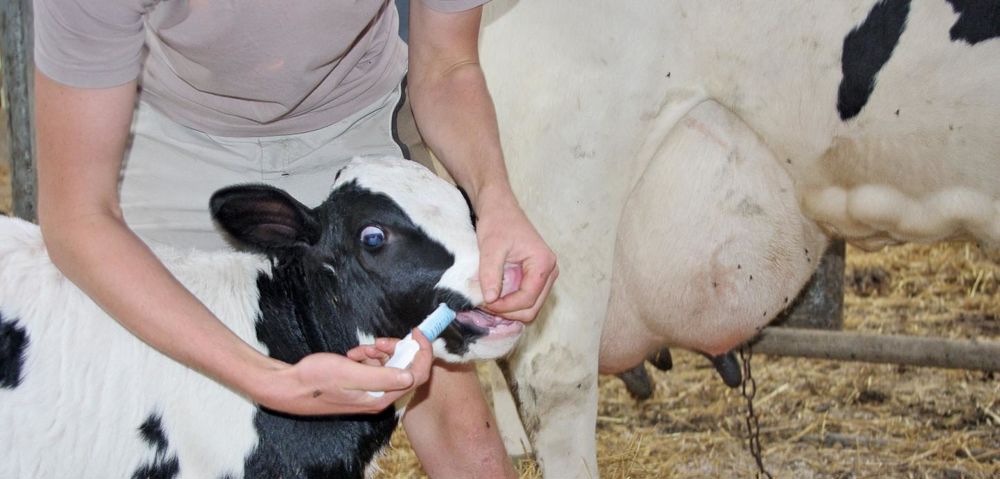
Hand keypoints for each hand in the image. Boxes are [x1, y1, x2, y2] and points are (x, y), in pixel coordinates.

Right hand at [250, 329, 433, 415]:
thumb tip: (410, 376)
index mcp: (380, 398)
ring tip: (359, 349)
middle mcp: (378, 398)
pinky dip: (367, 358)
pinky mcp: (359, 387)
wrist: (288, 387)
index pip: (417, 376)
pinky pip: (373, 369)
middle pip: (404, 369)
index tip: (416, 332)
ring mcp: (369, 393)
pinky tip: (352, 354)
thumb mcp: (349, 374)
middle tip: (377, 341)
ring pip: (388, 367)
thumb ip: (382, 377)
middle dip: (395, 350)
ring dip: (378, 353)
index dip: (422, 352)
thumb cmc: (315, 380)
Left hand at [475, 188, 557, 322]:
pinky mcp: (536, 276)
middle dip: (508, 311)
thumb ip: (491, 273)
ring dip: (509, 309)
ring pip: (530, 306)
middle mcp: (550, 271)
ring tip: (489, 300)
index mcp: (543, 263)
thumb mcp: (491, 247)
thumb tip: (490, 299)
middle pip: (532, 308)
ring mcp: (545, 275)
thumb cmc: (498, 222)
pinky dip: (511, 303)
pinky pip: (526, 299)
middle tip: (485, 304)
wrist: (500, 207)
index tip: (485, 302)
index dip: (505, 306)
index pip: (528, 298)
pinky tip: (495, 295)